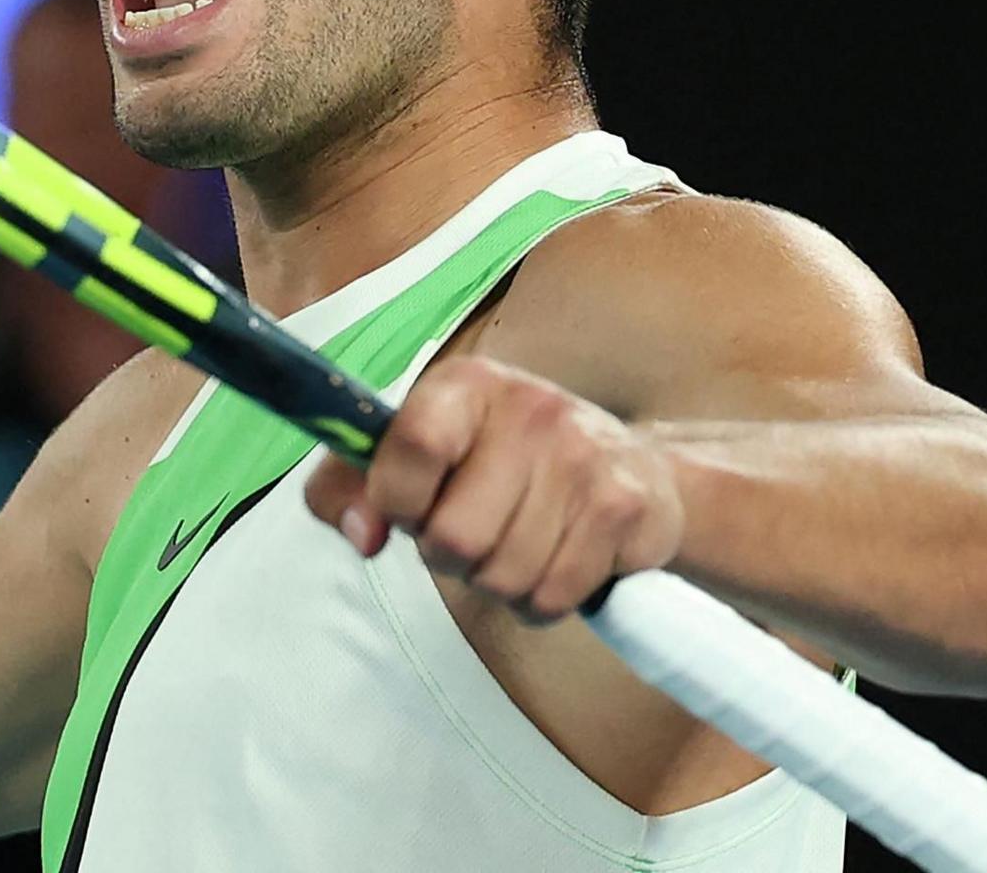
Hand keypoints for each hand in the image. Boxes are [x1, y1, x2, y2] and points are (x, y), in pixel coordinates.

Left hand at [304, 355, 683, 622]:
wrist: (633, 472)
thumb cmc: (501, 467)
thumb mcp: (419, 456)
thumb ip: (353, 487)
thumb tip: (362, 535)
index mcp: (466, 384)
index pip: (411, 447)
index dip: (397, 500)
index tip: (410, 509)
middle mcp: (531, 407)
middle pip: (453, 537)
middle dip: (451, 558)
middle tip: (473, 534)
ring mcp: (584, 455)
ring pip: (503, 577)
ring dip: (498, 583)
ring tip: (516, 545)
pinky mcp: (624, 508)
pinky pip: (552, 597)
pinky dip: (541, 601)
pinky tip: (556, 562)